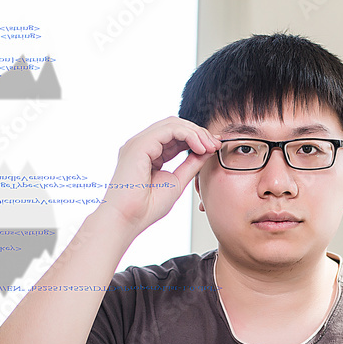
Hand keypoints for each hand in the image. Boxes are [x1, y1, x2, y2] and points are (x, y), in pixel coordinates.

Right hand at [103, 117, 219, 233]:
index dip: (196, 138)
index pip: (175, 136)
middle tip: (215, 144)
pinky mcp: (139, 145)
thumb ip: (191, 165)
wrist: (128, 219)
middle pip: (175, 125)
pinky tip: (199, 147)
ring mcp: (139, 143)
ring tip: (209, 146)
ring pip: (172, 124)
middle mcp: (142, 145)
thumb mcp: (177, 181)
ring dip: (195, 132)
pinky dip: (188, 135)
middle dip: (198, 132)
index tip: (214, 147)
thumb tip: (207, 151)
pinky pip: (169, 129)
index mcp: (149, 154)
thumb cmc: (146, 208)